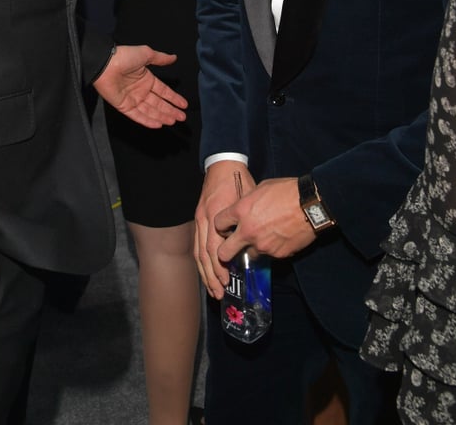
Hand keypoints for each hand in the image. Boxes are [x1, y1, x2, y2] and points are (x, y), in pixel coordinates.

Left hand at [93, 44, 184, 127]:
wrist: (105, 63)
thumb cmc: (125, 56)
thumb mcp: (146, 54)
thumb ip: (160, 58)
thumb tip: (174, 57)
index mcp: (146, 78)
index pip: (163, 91)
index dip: (174, 98)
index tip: (184, 105)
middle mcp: (141, 90)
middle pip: (159, 103)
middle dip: (171, 110)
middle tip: (182, 117)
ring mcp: (132, 99)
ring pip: (150, 111)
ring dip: (162, 116)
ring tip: (173, 121)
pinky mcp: (124, 106)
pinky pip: (137, 116)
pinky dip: (147, 121)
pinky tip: (158, 125)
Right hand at [194, 160, 254, 298]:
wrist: (223, 163)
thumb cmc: (239, 180)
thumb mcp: (248, 199)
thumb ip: (249, 221)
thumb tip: (259, 244)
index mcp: (217, 214)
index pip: (215, 247)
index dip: (220, 266)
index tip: (228, 280)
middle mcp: (205, 218)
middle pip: (204, 253)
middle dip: (211, 275)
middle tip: (219, 291)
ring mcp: (199, 217)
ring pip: (198, 250)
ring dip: (204, 271)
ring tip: (212, 288)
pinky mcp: (198, 217)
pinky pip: (196, 243)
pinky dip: (200, 260)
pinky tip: (205, 271)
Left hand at [214, 177, 315, 266]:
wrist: (311, 205)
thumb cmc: (287, 191)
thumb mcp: (261, 188)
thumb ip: (247, 202)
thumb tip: (241, 210)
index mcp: (241, 211)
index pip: (218, 224)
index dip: (221, 226)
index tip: (225, 227)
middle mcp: (248, 231)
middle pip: (224, 253)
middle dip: (224, 253)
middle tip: (229, 249)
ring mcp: (262, 245)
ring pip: (248, 254)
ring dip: (252, 248)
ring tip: (264, 238)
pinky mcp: (276, 254)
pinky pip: (268, 255)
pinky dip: (270, 249)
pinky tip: (278, 238)